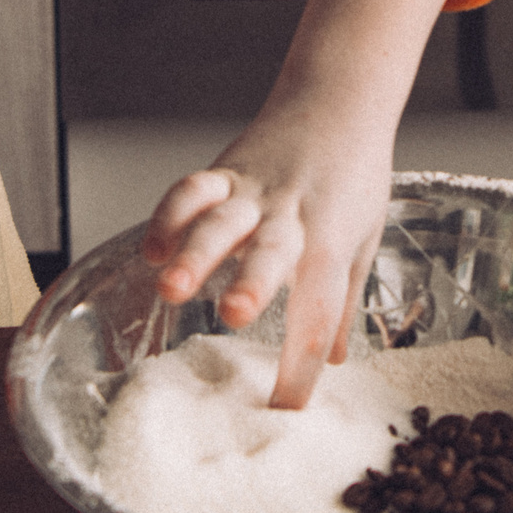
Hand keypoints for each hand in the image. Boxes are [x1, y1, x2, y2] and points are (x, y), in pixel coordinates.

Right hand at [141, 110, 394, 410]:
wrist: (340, 101)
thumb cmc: (355, 174)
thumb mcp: (362, 240)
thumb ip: (343, 302)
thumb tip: (336, 360)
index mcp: (331, 240)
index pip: (318, 310)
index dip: (301, 364)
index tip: (286, 411)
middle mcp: (292, 216)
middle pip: (272, 252)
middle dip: (251, 284)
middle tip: (236, 317)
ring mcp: (255, 192)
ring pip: (221, 221)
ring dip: (195, 252)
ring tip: (171, 288)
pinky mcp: (227, 172)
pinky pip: (192, 189)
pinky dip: (168, 215)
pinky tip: (150, 250)